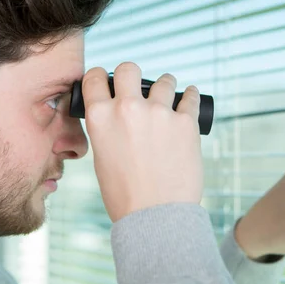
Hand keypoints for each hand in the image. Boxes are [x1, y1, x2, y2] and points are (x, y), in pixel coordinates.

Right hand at [82, 63, 202, 221]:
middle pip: (129, 68)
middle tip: (138, 86)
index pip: (94, 77)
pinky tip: (189, 96)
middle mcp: (128, 109)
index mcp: (101, 117)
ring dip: (165, 85)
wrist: (155, 215)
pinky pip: (189, 97)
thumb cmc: (126, 194)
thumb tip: (117, 116)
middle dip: (132, 74)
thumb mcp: (102, 157)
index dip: (101, 77)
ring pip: (164, 80)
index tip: (108, 81)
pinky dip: (189, 96)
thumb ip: (108, 130)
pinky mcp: (185, 122)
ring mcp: (159, 113)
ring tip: (168, 93)